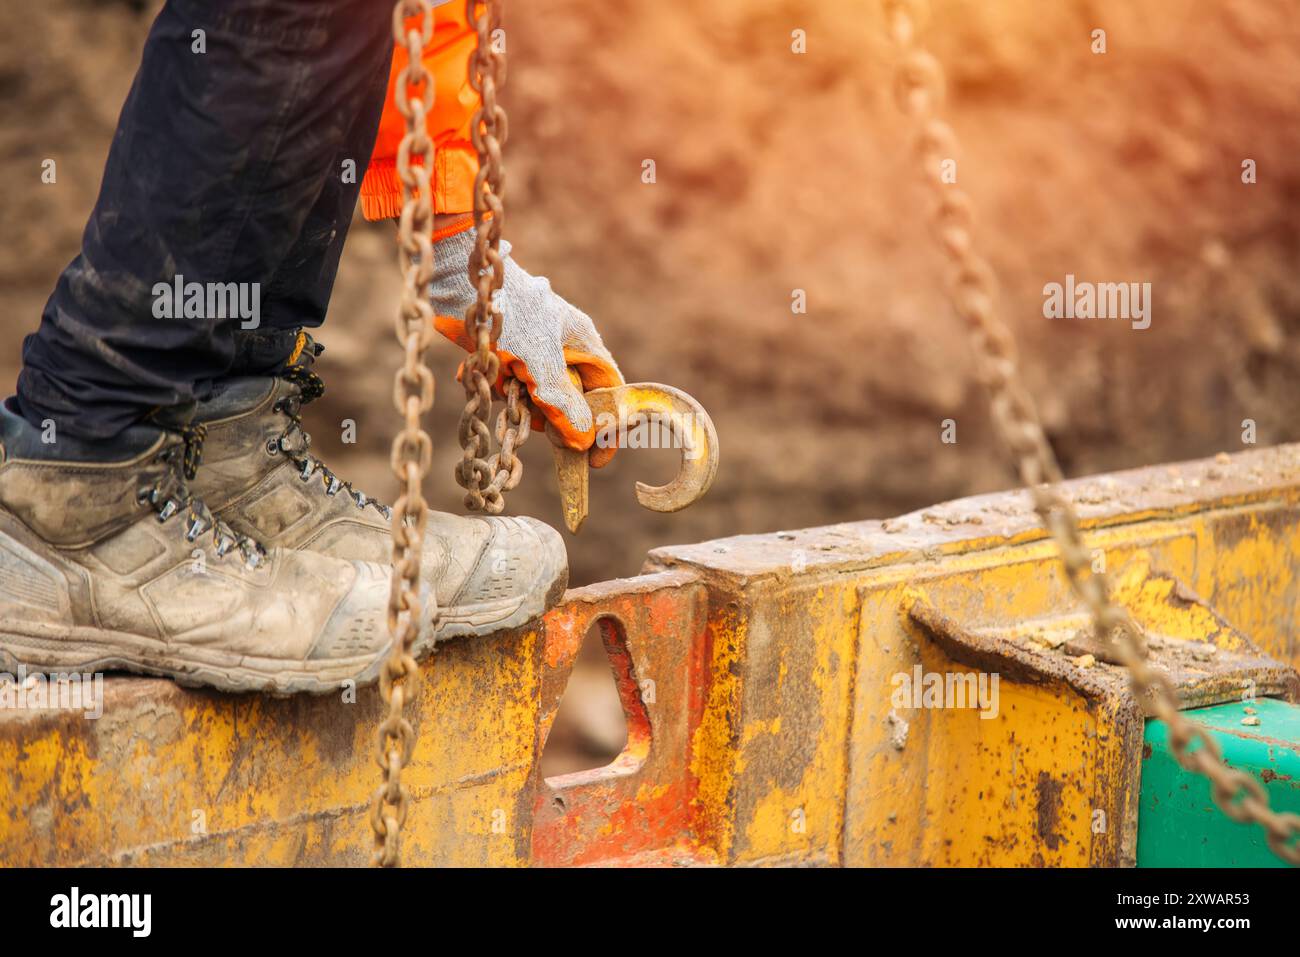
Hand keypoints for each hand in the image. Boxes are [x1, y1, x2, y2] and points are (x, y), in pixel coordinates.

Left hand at [428, 223, 623, 465]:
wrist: (458, 277)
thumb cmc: (509, 312)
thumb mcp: (539, 363)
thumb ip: (562, 402)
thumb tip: (583, 441)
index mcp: (583, 341)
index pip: (609, 391)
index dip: (607, 426)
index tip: (594, 460)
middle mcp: (562, 344)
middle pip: (569, 397)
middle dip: (546, 411)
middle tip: (527, 413)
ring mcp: (533, 345)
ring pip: (534, 392)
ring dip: (512, 396)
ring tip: (495, 381)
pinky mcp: (504, 347)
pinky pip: (507, 379)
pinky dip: (492, 382)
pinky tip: (473, 372)